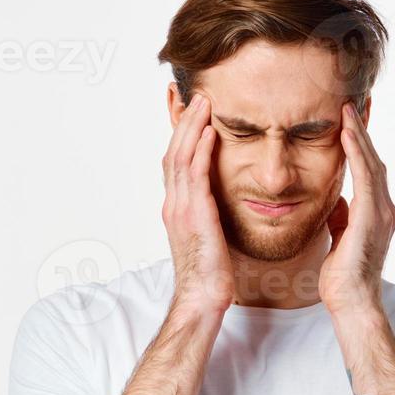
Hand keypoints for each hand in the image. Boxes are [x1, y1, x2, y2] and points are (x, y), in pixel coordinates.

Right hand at [162, 93, 233, 318]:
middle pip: (173, 152)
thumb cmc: (210, 276)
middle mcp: (174, 204)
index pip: (175, 162)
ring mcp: (181, 209)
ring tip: (204, 102)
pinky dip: (201, 150)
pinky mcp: (195, 215)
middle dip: (182, 122)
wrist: (202, 299)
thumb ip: (210, 216)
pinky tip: (211, 132)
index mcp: (176, 208)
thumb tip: (222, 205)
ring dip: (192, 127)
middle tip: (193, 95)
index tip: (189, 111)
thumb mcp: (209, 238)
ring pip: (181, 157)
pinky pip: (196, 175)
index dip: (181, 135)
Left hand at [321, 101, 394, 317]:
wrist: (351, 301)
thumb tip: (337, 202)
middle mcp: (384, 208)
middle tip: (352, 102)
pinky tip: (347, 135)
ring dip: (359, 135)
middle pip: (373, 160)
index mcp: (375, 212)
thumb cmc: (342, 276)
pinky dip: (357, 154)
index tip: (349, 119)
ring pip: (372, 163)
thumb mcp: (339, 238)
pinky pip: (366, 177)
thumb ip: (341, 218)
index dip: (359, 144)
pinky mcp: (372, 217)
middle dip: (362, 131)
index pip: (367, 169)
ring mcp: (382, 212)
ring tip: (348, 109)